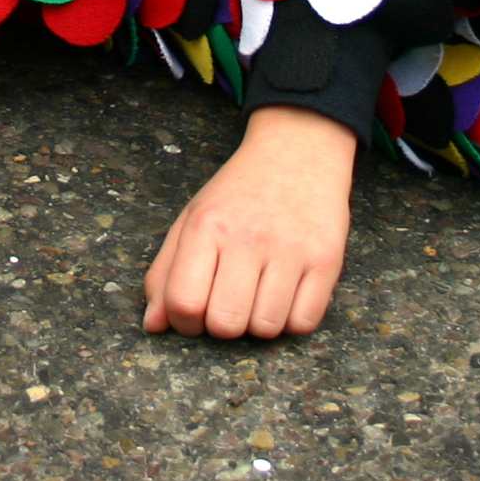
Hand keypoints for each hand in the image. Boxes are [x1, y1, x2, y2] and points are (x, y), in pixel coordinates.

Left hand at [142, 105, 354, 338]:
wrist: (298, 152)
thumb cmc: (238, 194)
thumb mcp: (193, 219)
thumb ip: (165, 272)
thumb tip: (153, 326)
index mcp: (206, 226)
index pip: (184, 303)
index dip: (184, 322)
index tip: (195, 312)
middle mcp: (248, 236)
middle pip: (226, 324)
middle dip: (223, 325)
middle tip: (230, 301)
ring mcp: (290, 249)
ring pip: (266, 329)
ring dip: (259, 323)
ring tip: (260, 292)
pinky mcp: (326, 260)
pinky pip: (303, 323)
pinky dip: (293, 319)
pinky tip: (287, 292)